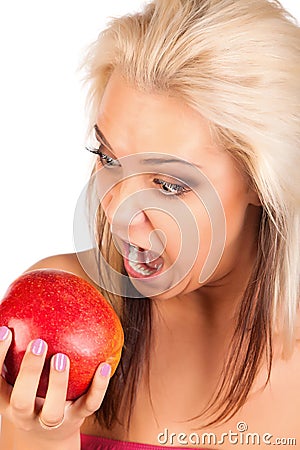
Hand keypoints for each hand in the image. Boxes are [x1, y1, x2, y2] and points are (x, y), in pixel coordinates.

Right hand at [0, 326, 110, 442]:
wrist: (48, 434)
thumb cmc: (32, 390)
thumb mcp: (17, 376)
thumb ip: (17, 351)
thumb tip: (19, 308)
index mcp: (7, 399)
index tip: (5, 330)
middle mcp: (25, 414)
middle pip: (22, 401)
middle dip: (29, 373)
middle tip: (38, 344)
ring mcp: (51, 420)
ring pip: (53, 411)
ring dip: (58, 384)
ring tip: (62, 357)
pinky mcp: (76, 418)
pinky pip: (88, 405)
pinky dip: (98, 387)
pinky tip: (104, 365)